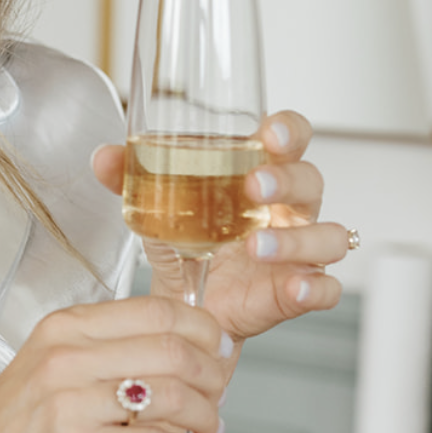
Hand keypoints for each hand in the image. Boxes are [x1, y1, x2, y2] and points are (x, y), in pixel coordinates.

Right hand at [0, 295, 227, 432]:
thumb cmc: (9, 430)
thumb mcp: (49, 368)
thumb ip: (103, 352)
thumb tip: (179, 351)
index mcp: (64, 327)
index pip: (158, 310)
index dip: (204, 331)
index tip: (219, 351)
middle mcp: (67, 356)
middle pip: (174, 350)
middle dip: (214, 377)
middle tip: (220, 398)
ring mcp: (69, 403)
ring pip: (172, 396)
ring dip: (206, 418)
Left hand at [91, 111, 347, 345]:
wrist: (185, 301)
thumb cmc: (186, 242)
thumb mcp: (157, 206)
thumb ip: (132, 178)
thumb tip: (104, 157)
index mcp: (262, 175)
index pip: (291, 139)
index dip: (289, 131)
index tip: (269, 133)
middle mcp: (288, 209)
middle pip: (311, 182)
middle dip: (287, 180)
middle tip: (254, 186)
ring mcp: (299, 250)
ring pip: (327, 235)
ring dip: (297, 238)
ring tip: (256, 245)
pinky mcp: (297, 289)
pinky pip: (327, 287)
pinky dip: (315, 286)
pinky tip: (294, 286)